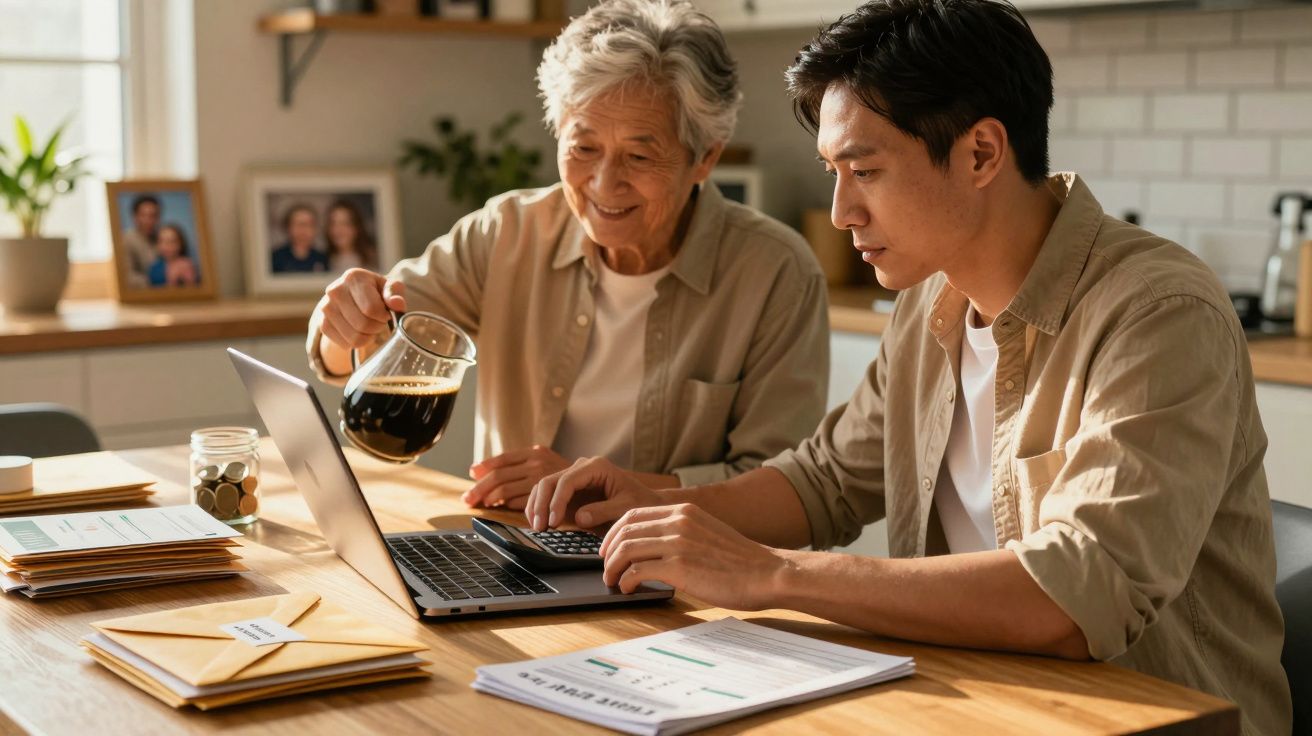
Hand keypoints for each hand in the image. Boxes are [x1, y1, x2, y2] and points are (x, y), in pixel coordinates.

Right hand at [317, 269, 406, 348]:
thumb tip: (397, 303)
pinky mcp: (322, 323)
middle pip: (363, 325)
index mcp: (353, 277)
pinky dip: (357, 343)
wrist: (352, 297)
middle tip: (379, 322)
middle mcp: (335, 290)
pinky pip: (345, 344)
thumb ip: (394, 293)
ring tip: (370, 327)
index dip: (383, 316)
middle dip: (377, 328)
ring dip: (368, 337)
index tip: (385, 314)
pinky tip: (359, 331)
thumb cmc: (375, 292)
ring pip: (354, 338)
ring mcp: (326, 307)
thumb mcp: (388, 288)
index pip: (371, 309)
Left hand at [462, 445, 569, 509]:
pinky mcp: (544, 496)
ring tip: (485, 505)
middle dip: (479, 489)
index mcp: (536, 452)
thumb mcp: (550, 466)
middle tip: (468, 500)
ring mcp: (542, 478)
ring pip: (505, 490)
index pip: (503, 459)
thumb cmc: (574, 481)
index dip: (485, 466)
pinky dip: (509, 506)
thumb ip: (526, 469)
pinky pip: (520, 502)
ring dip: (493, 499)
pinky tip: (504, 508)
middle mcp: (537, 462)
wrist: (606, 485)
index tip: (472, 473)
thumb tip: (491, 472)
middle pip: (498, 475)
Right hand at [526, 457, 662, 530]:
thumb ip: (604, 511)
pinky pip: (546, 497)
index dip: (557, 501)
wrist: (645, 504)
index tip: (554, 521)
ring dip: (536, 507)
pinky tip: (540, 525)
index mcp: (597, 466)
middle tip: (540, 528)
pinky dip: (539, 509)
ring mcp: (573, 479)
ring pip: (543, 487)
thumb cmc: (640, 503)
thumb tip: (579, 518)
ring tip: (538, 529)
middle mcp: (581, 468)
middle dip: (541, 504)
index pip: (568, 480)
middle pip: (550, 481)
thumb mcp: (626, 508)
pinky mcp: (568, 492)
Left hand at [600, 504, 787, 609]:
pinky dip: (626, 581)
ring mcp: (678, 544)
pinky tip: (629, 589)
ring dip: (613, 568)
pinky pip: (638, 571)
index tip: (608, 548)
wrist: (767, 573)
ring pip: (626, 550)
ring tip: (613, 581)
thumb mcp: (707, 532)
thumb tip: (655, 546)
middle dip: (608, 551)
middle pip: (625, 531)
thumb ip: (682, 532)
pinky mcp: (679, 568)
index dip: (614, 532)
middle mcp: (678, 522)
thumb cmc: (741, 561)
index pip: (633, 514)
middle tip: (606, 567)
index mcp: (684, 511)